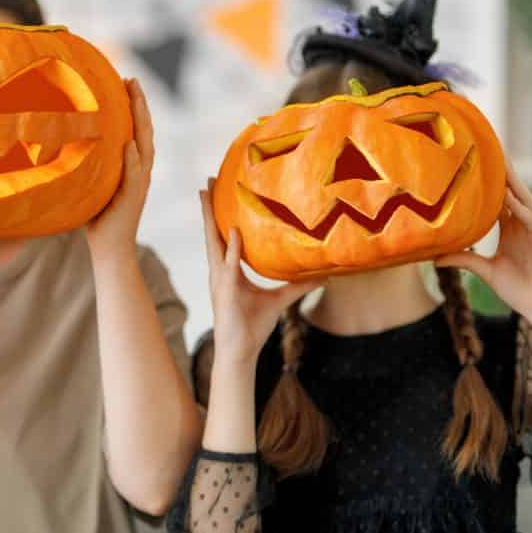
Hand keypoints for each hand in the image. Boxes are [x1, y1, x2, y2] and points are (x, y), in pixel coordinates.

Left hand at [86, 79, 152, 259]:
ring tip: (136, 99)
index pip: (136, 129)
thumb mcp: (90, 183)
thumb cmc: (96, 217)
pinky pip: (135, 176)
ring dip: (141, 123)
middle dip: (140, 105)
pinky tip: (128, 144)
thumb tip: (60, 142)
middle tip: (132, 79)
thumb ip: (87, 163)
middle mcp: (140, 170)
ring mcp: (139, 184)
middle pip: (144, 131)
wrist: (109, 248)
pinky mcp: (133, 199)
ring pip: (145, 147)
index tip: (126, 82)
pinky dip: (133, 160)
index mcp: (132, 165)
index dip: (134, 106)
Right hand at [202, 181, 321, 364]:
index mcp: (228, 270)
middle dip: (209, 207)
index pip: (222, 236)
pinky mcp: (225, 290)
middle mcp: (220, 270)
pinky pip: (229, 265)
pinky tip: (235, 232)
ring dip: (210, 218)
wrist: (241, 351)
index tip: (219, 191)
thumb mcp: (280, 299)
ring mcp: (219, 279)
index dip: (220, 215)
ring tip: (208, 195)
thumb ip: (298, 285)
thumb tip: (323, 276)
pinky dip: (232, 248)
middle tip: (207, 181)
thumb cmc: (254, 326)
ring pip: (213, 242)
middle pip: (212, 232)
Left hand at [435, 155, 531, 318]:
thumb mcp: (485, 271)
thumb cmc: (518, 289)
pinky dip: (523, 212)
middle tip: (491, 148)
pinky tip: (511, 200)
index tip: (475, 162)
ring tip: (503, 163)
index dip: (489, 181)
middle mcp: (526, 225)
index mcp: (512, 228)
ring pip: (526, 202)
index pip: (500, 199)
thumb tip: (434, 258)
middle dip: (504, 172)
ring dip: (515, 184)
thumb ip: (464, 260)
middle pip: (514, 193)